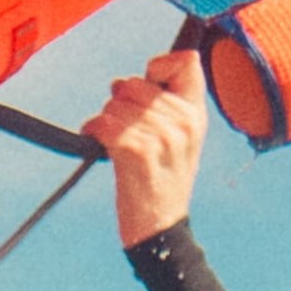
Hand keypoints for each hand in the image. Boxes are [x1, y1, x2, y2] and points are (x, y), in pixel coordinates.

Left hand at [90, 41, 207, 244]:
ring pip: (115, 103)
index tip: (148, 82)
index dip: (159, 64)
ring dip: (105, 118)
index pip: (186, 61)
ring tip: (113, 140)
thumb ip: (166, 107)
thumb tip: (124, 81)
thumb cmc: (161, 183)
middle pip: (136, 82)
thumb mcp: (178, 142)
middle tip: (122, 125)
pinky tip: (96, 141)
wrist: (159, 229)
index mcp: (196, 116)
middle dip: (120, 100)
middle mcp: (183, 122)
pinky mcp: (137, 152)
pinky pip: (104, 122)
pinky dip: (93, 130)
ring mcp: (162, 137)